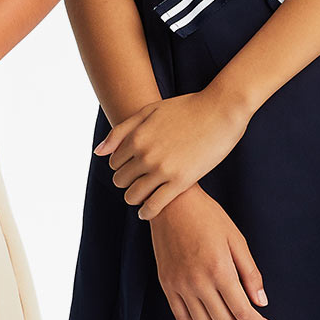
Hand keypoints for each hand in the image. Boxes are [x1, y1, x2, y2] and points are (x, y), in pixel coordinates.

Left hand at [95, 87, 250, 218]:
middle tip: (140, 182)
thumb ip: (121, 131)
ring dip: (135, 198)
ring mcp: (163, 169)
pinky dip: (147, 212)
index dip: (122, 167)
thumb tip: (98, 153)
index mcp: (136, 137)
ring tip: (144, 195)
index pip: (114, 164)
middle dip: (127, 182)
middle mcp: (145, 155)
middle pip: (121, 181)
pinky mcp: (181, 182)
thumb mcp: (150, 110)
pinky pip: (154, 206)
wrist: (221, 110)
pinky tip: (148, 211)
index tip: (133, 168)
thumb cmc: (186, 108)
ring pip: (133, 196)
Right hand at [149, 186, 273, 319]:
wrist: (172, 204)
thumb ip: (250, 273)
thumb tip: (261, 302)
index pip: (242, 312)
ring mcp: (179, 286)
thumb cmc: (207, 216)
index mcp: (219, 270)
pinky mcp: (167, 285)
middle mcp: (198, 283)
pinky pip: (182, 318)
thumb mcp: (236, 239)